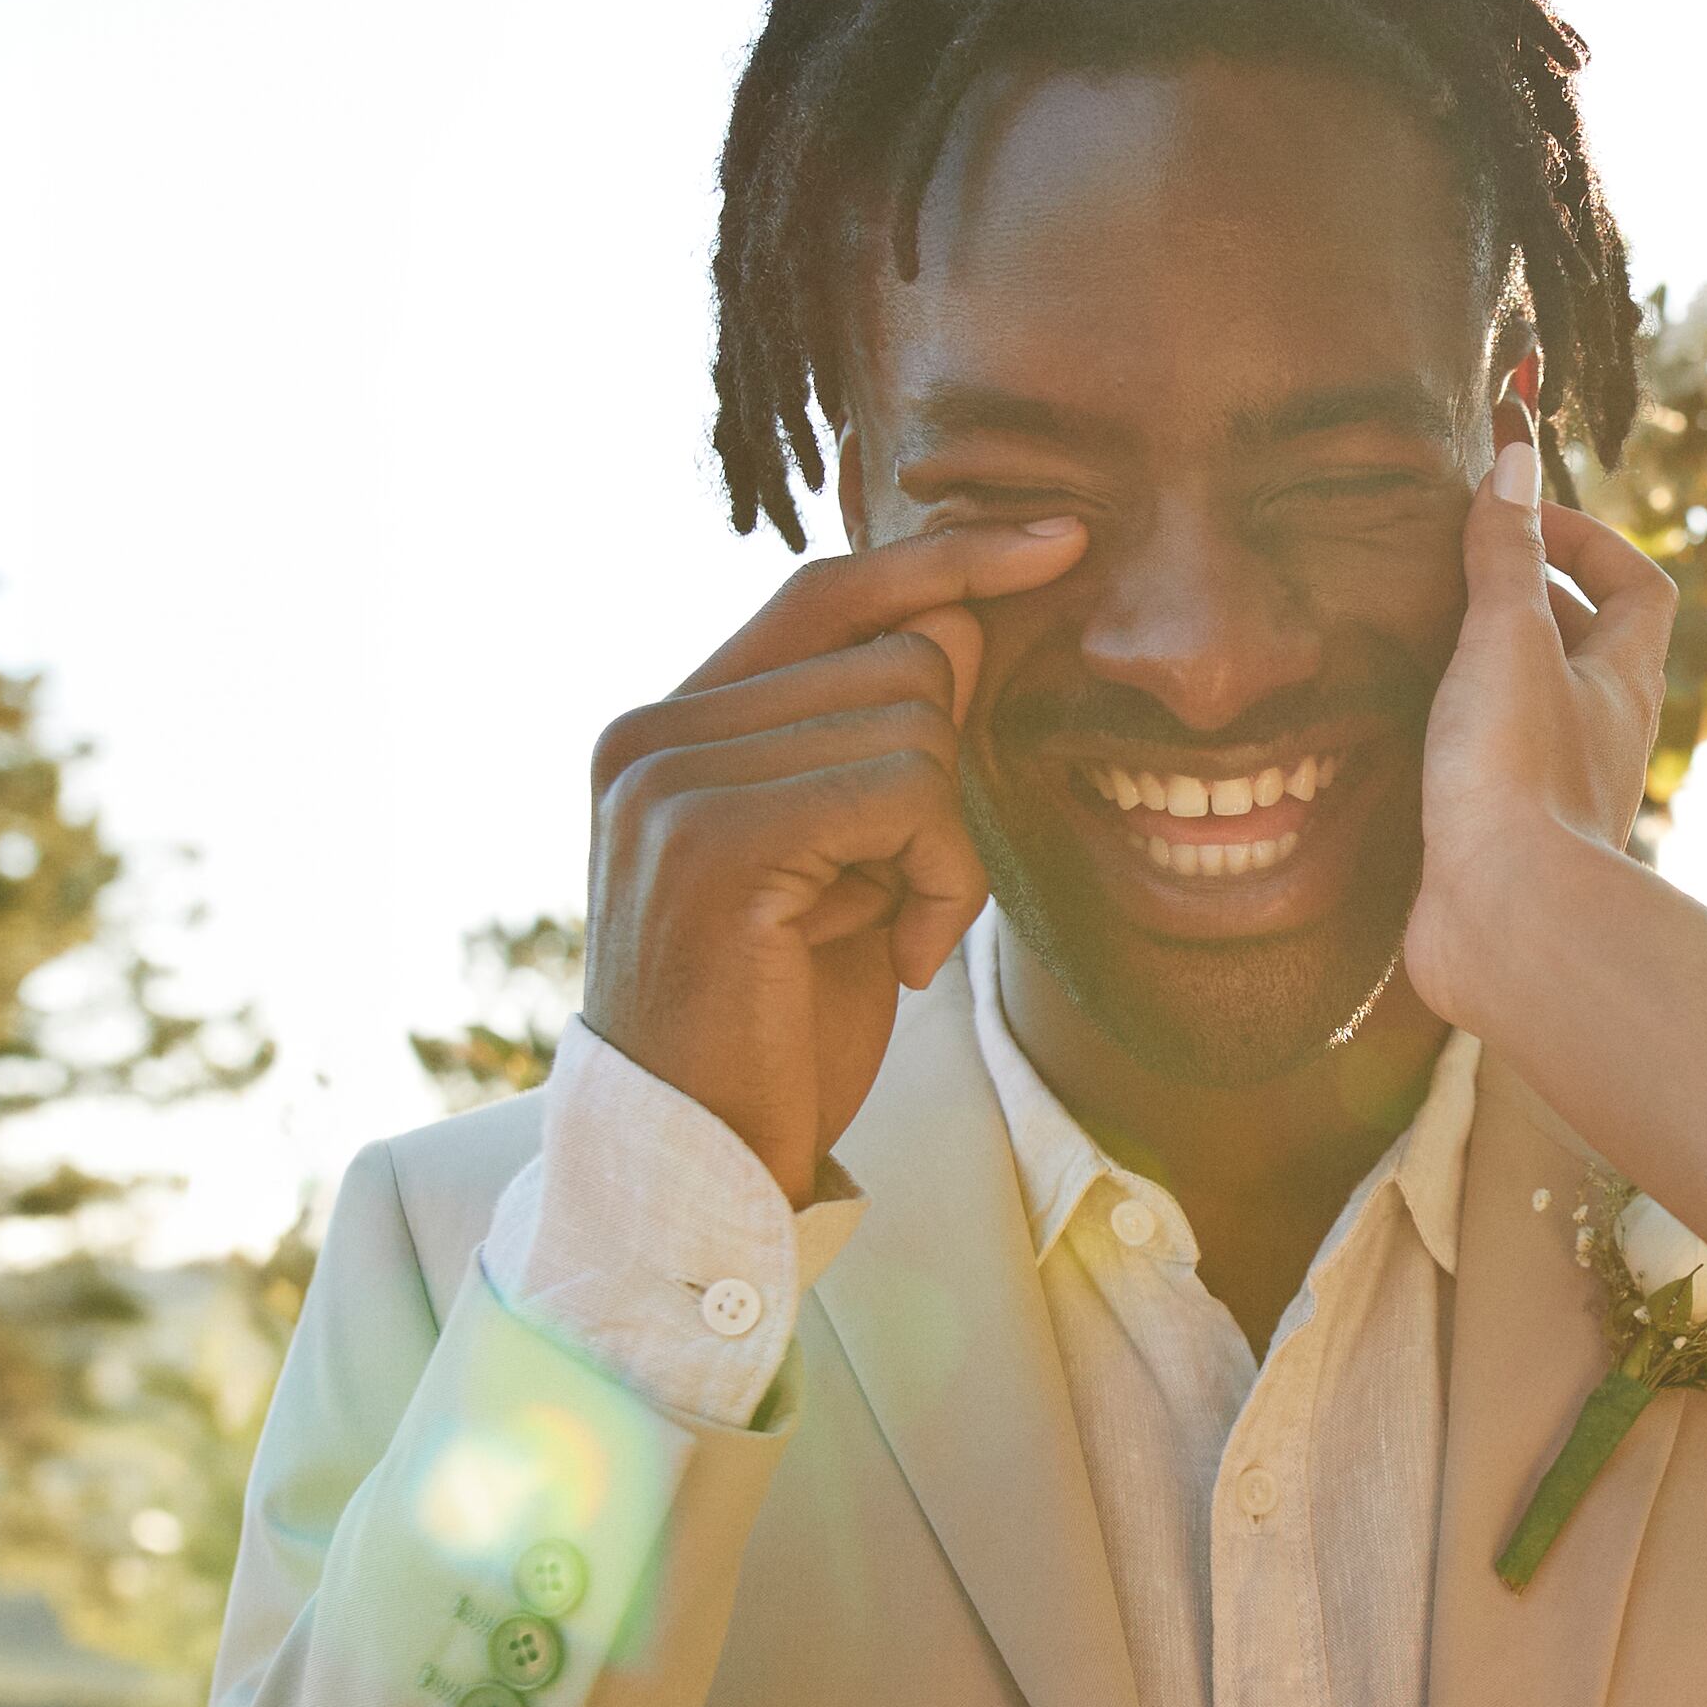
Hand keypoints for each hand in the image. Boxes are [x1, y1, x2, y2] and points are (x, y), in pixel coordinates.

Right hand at [579, 517, 1087, 1201]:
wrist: (705, 1165)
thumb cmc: (780, 1024)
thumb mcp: (845, 859)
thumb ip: (877, 739)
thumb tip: (963, 616)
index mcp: (667, 726)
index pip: (824, 593)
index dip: (944, 558)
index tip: (1059, 541)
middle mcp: (648, 733)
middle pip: (893, 654)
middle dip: (944, 777)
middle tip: (901, 899)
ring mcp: (669, 778)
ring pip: (911, 716)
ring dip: (944, 842)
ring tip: (889, 934)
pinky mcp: (713, 837)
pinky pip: (906, 786)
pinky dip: (941, 875)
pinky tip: (899, 958)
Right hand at [1405, 439, 1673, 1036]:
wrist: (1505, 923)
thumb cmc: (1516, 775)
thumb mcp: (1506, 639)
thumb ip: (1505, 552)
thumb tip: (1516, 456)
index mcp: (1622, 681)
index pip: (1639, 587)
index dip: (1592, 540)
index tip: (1522, 518)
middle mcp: (1605, 734)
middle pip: (1588, 645)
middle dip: (1531, 601)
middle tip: (1456, 572)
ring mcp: (1560, 791)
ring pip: (1536, 708)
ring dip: (1488, 670)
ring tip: (1415, 637)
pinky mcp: (1508, 840)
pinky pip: (1493, 768)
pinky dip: (1456, 738)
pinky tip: (1397, 728)